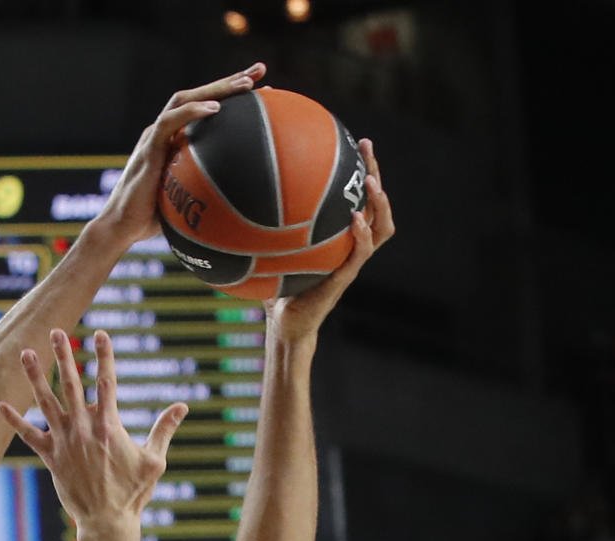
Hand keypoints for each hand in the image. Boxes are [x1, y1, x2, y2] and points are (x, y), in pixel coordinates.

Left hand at [0, 329, 183, 528]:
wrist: (107, 521)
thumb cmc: (133, 492)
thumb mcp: (154, 460)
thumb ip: (164, 429)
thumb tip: (183, 406)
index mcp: (109, 427)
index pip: (107, 383)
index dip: (104, 356)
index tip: (101, 334)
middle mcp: (84, 429)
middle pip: (72, 385)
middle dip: (64, 356)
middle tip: (56, 331)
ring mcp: (65, 442)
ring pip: (46, 402)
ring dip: (35, 376)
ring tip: (25, 353)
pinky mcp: (51, 457)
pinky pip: (29, 436)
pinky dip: (15, 421)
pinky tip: (0, 405)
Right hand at [89, 63, 266, 247]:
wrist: (122, 227)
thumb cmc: (155, 220)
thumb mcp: (190, 203)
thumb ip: (212, 193)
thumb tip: (247, 205)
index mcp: (177, 140)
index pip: (206, 109)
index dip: (233, 97)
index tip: (265, 90)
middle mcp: (166, 132)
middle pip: (199, 95)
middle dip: (230, 81)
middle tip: (260, 70)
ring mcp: (155, 136)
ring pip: (184, 99)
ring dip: (216, 88)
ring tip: (244, 84)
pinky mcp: (148, 147)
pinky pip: (170, 122)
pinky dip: (192, 112)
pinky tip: (216, 108)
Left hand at [267, 138, 395, 341]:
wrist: (285, 324)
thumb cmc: (276, 288)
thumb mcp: (268, 249)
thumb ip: (261, 225)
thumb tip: (234, 192)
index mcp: (339, 237)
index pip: (359, 198)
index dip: (362, 171)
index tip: (356, 142)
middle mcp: (351, 245)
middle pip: (376, 205)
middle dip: (376, 174)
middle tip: (367, 147)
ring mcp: (352, 261)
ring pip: (380, 228)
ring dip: (380, 204)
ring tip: (372, 183)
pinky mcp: (345, 278)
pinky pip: (360, 253)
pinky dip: (361, 235)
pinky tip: (354, 219)